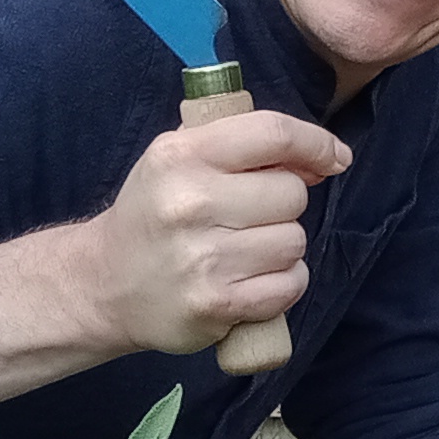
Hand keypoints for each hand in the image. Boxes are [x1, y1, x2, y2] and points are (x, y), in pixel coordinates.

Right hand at [84, 108, 351, 355]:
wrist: (103, 284)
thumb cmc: (154, 213)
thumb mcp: (177, 158)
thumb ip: (240, 144)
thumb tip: (320, 156)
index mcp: (181, 156)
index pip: (273, 134)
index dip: (315, 143)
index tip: (334, 157)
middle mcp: (191, 203)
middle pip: (291, 193)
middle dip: (283, 204)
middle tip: (251, 216)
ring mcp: (203, 258)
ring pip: (294, 241)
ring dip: (282, 247)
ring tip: (245, 250)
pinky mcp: (216, 305)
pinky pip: (290, 285)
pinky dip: (282, 284)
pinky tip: (252, 279)